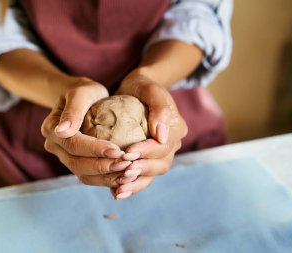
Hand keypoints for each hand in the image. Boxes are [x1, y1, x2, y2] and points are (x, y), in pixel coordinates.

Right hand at [41, 77, 129, 186]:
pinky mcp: (77, 163)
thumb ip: (72, 110)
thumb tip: (61, 131)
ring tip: (128, 174)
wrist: (83, 98)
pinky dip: (107, 179)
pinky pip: (90, 177)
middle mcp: (54, 146)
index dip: (95, 150)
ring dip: (106, 177)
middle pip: (77, 164)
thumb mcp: (81, 93)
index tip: (118, 150)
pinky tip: (124, 177)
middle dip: (103, 167)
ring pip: (83, 175)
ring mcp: (64, 157)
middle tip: (127, 165)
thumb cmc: (84, 91)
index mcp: (51, 129)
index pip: (73, 145)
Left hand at [111, 69, 187, 198]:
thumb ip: (159, 107)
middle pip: (160, 164)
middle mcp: (171, 145)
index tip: (128, 152)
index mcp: (175, 129)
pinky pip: (142, 176)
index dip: (147, 152)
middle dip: (141, 170)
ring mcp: (160, 154)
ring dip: (136, 184)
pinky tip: (115, 192)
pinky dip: (131, 186)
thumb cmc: (141, 87)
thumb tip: (161, 135)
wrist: (135, 91)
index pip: (163, 146)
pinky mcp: (147, 159)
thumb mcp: (149, 89)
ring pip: (152, 175)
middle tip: (122, 174)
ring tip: (118, 190)